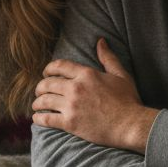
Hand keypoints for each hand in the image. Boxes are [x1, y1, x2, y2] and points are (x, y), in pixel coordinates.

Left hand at [32, 37, 158, 152]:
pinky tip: (38, 118)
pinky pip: (46, 118)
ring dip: (37, 102)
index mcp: (86, 74)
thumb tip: (100, 41)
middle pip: (47, 83)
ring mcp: (71, 106)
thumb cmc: (128, 100)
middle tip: (39, 92)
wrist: (131, 125)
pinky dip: (38, 118)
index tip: (45, 73)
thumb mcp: (120, 75)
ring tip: (37, 105)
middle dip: (40, 87)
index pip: (59, 66)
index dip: (48, 69)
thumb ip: (108, 57)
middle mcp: (76, 88)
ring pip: (44, 100)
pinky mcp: (70, 123)